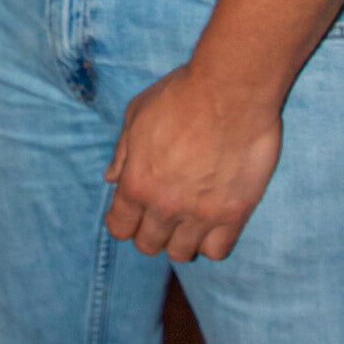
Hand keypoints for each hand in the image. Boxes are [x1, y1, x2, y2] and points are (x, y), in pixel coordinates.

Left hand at [103, 63, 281, 262]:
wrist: (230, 91)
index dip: (123, 220)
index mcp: (136, 183)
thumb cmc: (179, 94)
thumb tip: (110, 179)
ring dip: (179, 238)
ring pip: (181, 253)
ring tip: (186, 216)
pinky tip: (211, 219)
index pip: (119, 228)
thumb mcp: (137, 114)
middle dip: (149, 230)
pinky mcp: (233, 214)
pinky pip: (216, 250)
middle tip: (161, 210)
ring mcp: (200, 214)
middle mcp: (165, 207)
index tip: (131, 210)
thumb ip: (122, 153)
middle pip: (148, 245)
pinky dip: (210, 240)